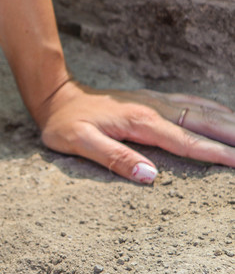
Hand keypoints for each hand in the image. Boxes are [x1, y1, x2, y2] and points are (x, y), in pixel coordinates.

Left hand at [36, 81, 234, 182]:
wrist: (57, 97)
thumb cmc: (65, 124)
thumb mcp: (79, 143)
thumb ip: (113, 158)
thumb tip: (149, 176)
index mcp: (141, 122)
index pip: (186, 142)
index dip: (215, 153)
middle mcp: (154, 108)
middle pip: (204, 122)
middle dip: (233, 135)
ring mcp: (155, 102)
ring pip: (203, 110)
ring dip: (230, 121)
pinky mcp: (153, 100)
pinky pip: (192, 103)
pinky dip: (215, 110)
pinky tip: (226, 116)